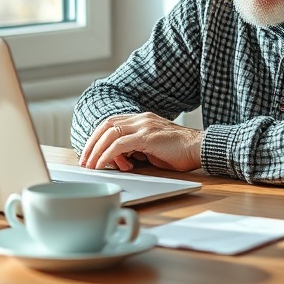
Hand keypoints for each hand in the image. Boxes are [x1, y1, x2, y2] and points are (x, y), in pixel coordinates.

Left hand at [79, 112, 202, 172]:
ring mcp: (144, 125)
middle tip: (84, 161)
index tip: (90, 153)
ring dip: (96, 150)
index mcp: (142, 119)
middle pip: (106, 125)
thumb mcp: (152, 149)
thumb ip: (136, 149)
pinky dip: (107, 155)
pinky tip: (101, 165)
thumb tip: (120, 160)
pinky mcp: (147, 136)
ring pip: (110, 132)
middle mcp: (141, 118)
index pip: (112, 123)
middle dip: (92, 143)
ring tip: (90, 165)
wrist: (200, 148)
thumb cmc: (180, 152)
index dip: (98, 137)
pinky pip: (119, 144)